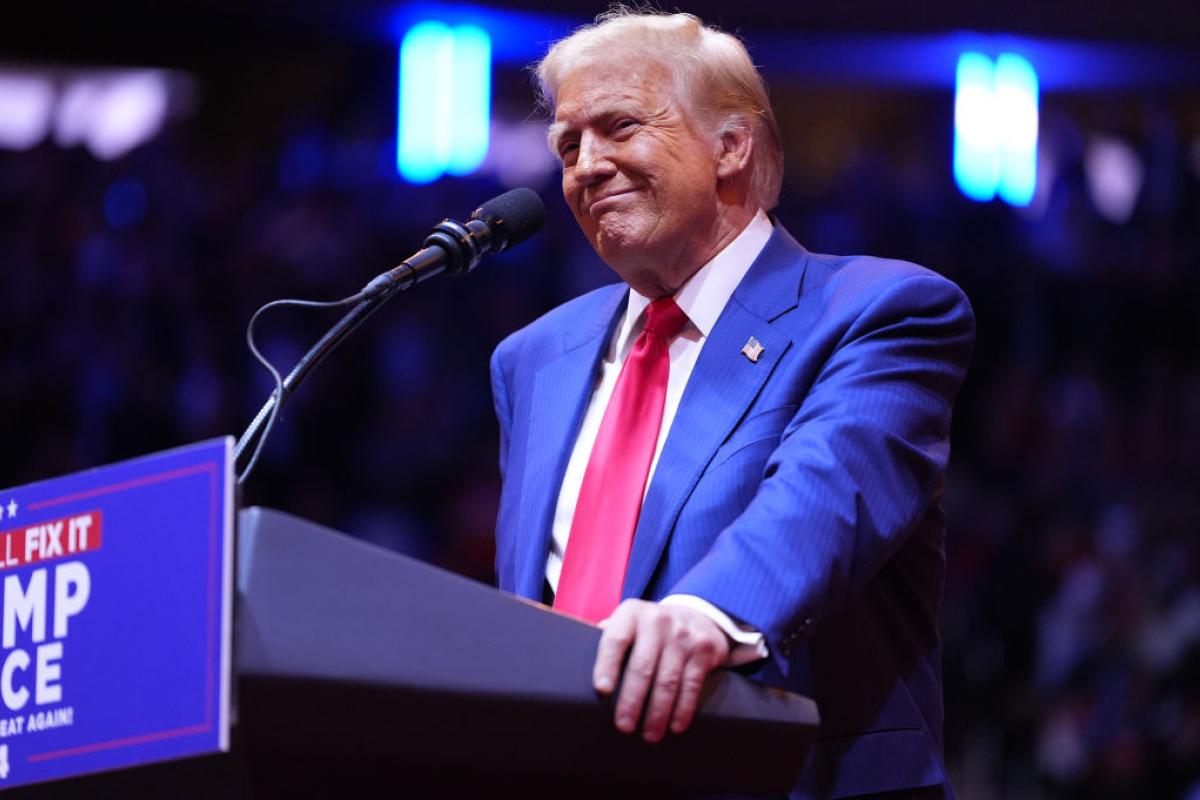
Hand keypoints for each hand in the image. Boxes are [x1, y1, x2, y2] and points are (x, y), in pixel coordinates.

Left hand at [593, 599, 729, 742]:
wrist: (697, 616)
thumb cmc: (649, 629)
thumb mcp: (629, 622)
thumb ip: (607, 638)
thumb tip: (575, 667)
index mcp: (632, 614)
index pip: (616, 639)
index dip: (607, 665)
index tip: (602, 690)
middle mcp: (658, 621)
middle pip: (642, 666)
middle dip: (632, 700)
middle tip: (623, 726)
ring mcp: (683, 635)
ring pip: (668, 680)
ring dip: (657, 712)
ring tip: (649, 735)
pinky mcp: (704, 650)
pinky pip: (691, 684)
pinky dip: (683, 709)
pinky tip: (674, 726)